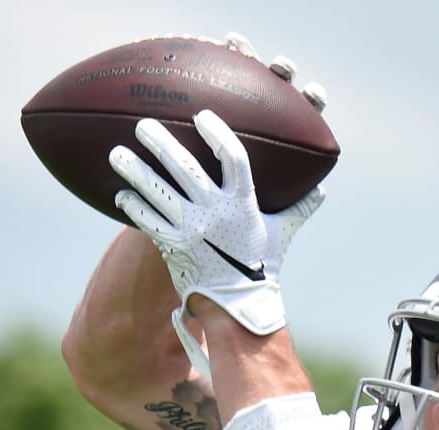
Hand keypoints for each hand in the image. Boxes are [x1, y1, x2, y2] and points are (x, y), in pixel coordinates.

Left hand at [109, 111, 323, 336]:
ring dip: (135, 171)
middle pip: (184, 169)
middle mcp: (215, 213)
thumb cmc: (262, 265)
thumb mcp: (282, 233)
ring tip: (116, 153)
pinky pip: (148, 222)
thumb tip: (322, 190)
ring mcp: (191, 230)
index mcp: (243, 204)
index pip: (233, 158)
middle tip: (143, 125)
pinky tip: (120, 194)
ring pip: (158, 193)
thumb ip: (299, 208)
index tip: (201, 116)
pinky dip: (133, 207)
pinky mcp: (173, 247)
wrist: (238, 303)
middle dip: (161, 143)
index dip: (217, 134)